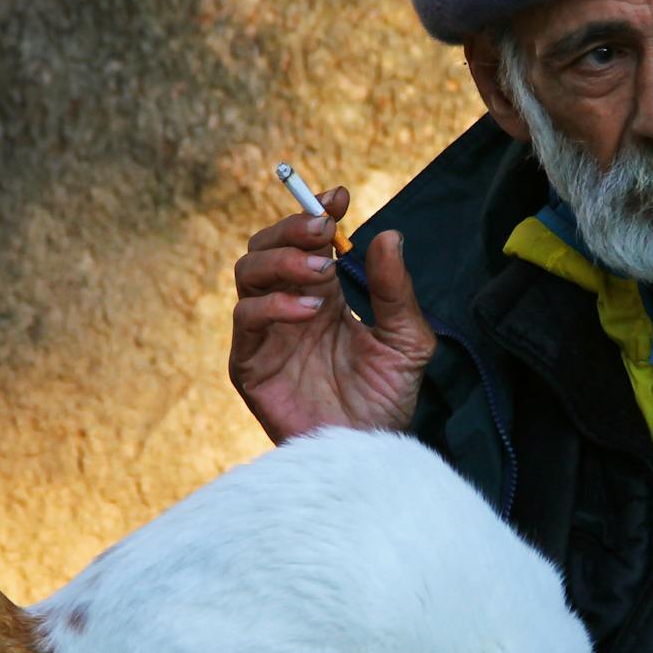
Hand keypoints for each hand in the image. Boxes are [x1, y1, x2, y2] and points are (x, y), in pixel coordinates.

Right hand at [228, 186, 436, 441]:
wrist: (370, 454)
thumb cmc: (386, 401)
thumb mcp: (407, 341)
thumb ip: (396, 291)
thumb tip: (389, 234)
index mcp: (323, 295)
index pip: (306, 241)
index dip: (316, 212)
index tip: (339, 197)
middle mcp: (289, 307)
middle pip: (267, 245)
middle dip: (292, 228)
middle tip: (324, 229)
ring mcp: (266, 334)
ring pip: (248, 271)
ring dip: (283, 260)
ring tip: (324, 270)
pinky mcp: (249, 364)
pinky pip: (245, 319)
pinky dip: (274, 305)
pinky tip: (311, 311)